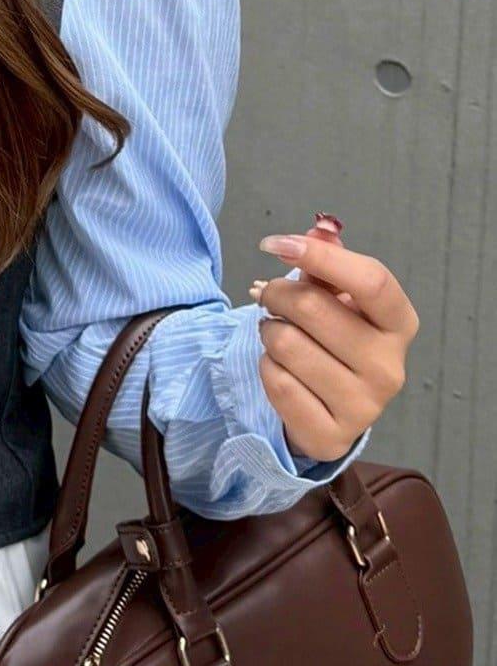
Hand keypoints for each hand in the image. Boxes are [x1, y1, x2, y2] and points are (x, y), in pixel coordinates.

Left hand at [248, 220, 418, 463]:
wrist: (332, 411)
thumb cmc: (335, 344)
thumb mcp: (340, 301)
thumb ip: (329, 263)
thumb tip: (317, 231)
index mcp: (400, 324)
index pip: (371, 280)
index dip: (321, 257)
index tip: (276, 244)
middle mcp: (390, 366)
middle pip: (314, 309)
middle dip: (277, 294)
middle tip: (267, 296)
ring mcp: (364, 405)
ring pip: (287, 345)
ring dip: (268, 333)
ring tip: (277, 336)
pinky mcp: (330, 434)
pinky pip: (276, 382)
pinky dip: (266, 367)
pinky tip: (279, 368)